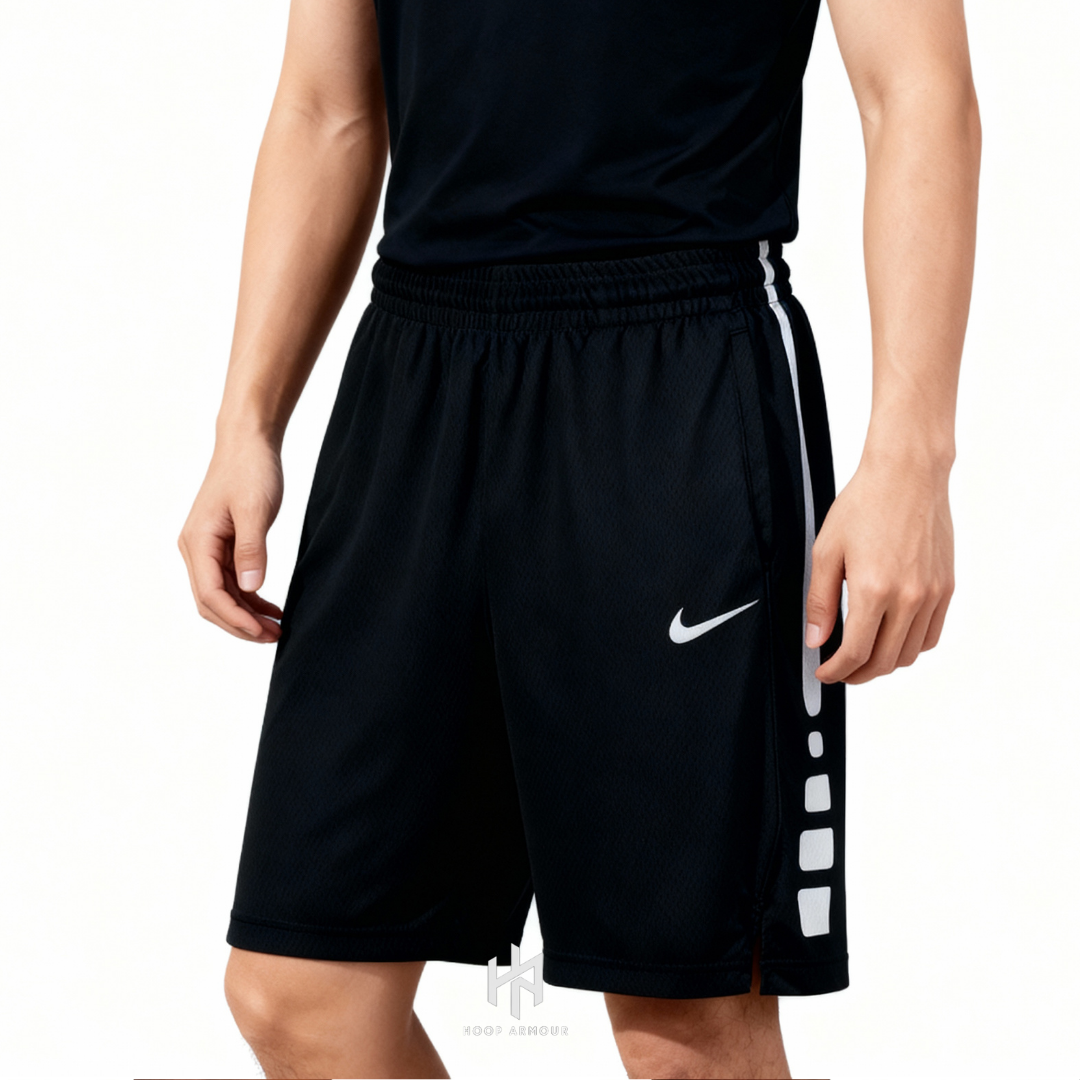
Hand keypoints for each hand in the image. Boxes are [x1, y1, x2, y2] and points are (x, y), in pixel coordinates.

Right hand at [178, 436, 284, 642]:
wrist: (248, 443)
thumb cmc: (250, 470)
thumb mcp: (255, 510)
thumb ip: (252, 549)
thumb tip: (250, 588)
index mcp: (198, 542)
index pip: (210, 594)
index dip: (236, 618)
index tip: (263, 632)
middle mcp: (196, 549)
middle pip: (211, 602)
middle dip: (240, 624)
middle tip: (275, 638)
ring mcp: (207, 549)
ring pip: (221, 596)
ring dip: (246, 616)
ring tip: (276, 629)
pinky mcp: (221, 546)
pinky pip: (230, 582)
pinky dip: (249, 599)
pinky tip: (270, 609)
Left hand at [805, 452, 954, 683]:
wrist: (907, 475)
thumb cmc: (864, 504)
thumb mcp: (826, 551)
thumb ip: (820, 601)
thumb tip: (816, 639)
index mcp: (874, 590)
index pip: (856, 653)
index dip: (837, 671)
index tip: (825, 672)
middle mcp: (909, 597)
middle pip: (885, 661)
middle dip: (858, 674)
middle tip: (841, 671)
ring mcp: (932, 594)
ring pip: (911, 653)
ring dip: (885, 663)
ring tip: (864, 656)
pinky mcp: (946, 587)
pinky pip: (931, 635)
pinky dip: (911, 646)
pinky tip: (892, 637)